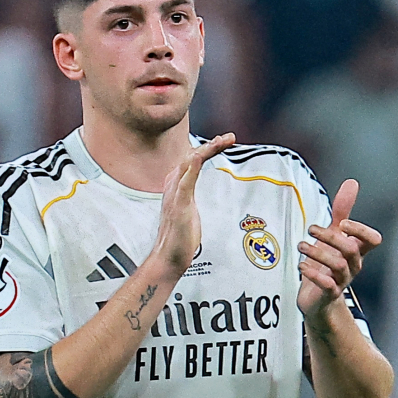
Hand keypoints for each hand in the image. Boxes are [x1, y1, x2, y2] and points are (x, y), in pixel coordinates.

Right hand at [150, 133, 234, 278]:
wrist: (167, 260)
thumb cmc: (178, 241)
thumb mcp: (187, 214)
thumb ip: (189, 202)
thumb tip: (197, 198)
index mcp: (176, 189)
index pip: (190, 162)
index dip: (206, 150)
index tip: (222, 142)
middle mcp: (173, 189)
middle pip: (190, 158)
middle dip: (210, 145)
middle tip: (230, 137)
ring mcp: (174, 197)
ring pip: (188, 164)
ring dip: (206, 149)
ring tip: (222, 140)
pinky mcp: (178, 207)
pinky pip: (185, 183)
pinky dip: (192, 167)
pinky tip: (198, 155)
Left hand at [297, 179, 381, 320]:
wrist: (317, 300)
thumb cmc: (326, 264)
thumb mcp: (333, 236)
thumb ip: (342, 211)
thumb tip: (352, 182)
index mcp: (357, 251)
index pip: (373, 240)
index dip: (360, 230)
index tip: (341, 223)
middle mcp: (353, 266)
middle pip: (351, 249)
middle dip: (330, 236)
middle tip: (311, 229)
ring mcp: (342, 281)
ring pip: (338, 265)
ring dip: (317, 252)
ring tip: (301, 246)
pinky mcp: (329, 294)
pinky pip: (328, 285)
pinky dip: (314, 274)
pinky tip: (301, 266)